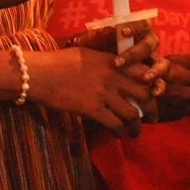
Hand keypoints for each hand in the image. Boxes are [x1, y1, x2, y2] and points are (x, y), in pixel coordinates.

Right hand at [25, 47, 151, 136]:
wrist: (38, 74)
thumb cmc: (57, 62)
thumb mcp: (85, 54)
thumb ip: (103, 61)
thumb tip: (114, 68)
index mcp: (111, 61)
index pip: (144, 73)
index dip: (152, 86)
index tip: (152, 94)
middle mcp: (112, 76)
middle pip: (144, 95)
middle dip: (151, 110)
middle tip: (152, 118)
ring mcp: (103, 93)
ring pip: (132, 114)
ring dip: (137, 126)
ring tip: (135, 132)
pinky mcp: (93, 109)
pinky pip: (115, 124)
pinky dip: (119, 132)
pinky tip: (117, 134)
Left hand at [68, 20, 170, 86]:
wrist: (91, 68)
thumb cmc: (95, 49)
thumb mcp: (91, 42)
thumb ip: (96, 36)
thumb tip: (104, 31)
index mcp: (136, 30)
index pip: (141, 23)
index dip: (134, 27)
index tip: (122, 32)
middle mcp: (147, 43)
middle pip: (151, 44)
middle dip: (135, 53)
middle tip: (118, 62)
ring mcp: (153, 61)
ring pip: (162, 63)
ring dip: (154, 71)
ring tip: (144, 78)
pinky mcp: (154, 77)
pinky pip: (162, 82)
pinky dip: (159, 87)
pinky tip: (153, 93)